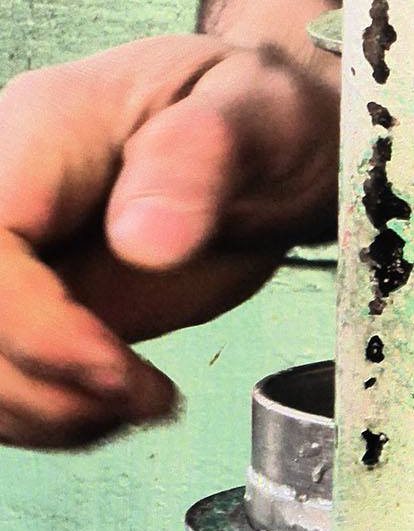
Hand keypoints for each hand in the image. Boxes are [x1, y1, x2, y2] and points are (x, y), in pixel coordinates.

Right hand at [0, 33, 337, 448]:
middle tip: (140, 393)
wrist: (269, 144)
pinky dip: (45, 415)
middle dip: (36, 382)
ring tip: (139, 399)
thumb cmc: (261, 117)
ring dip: (40, 411)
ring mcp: (7, 256)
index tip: (117, 368)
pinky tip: (115, 402)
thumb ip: (200, 158)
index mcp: (39, 130)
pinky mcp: (19, 307)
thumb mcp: (260, 115)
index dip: (33, 325)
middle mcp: (1, 193)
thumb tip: (144, 240)